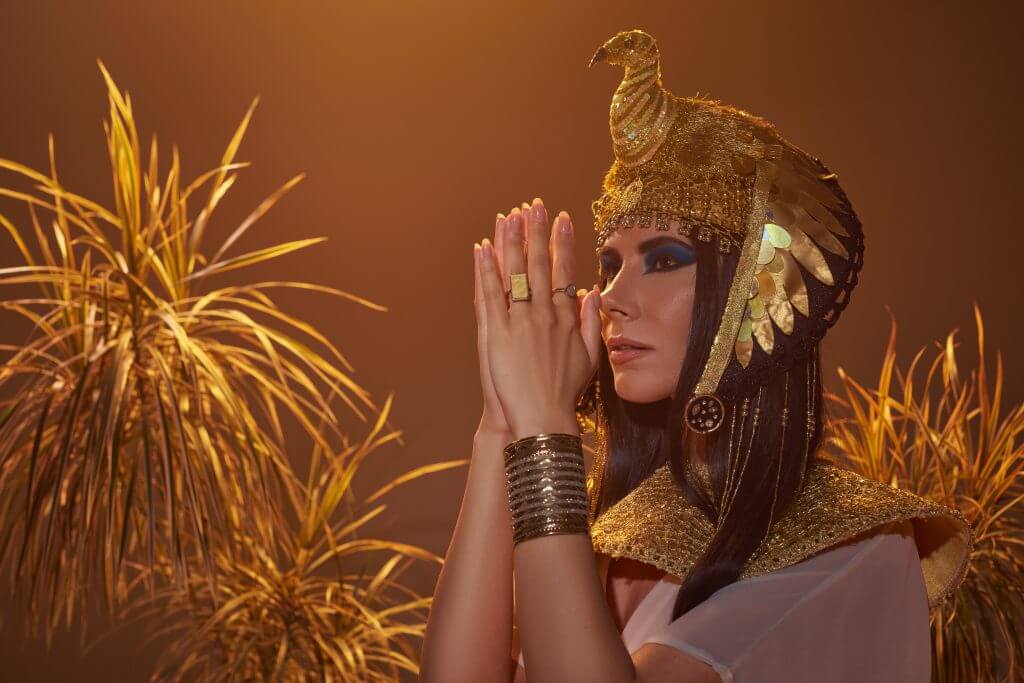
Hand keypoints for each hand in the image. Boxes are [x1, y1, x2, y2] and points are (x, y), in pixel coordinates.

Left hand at [474, 197, 601, 439]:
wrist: (540, 417)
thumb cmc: (564, 392)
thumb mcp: (589, 358)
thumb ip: (591, 322)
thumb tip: (592, 292)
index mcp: (566, 318)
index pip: (564, 271)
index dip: (562, 242)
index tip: (561, 218)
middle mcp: (543, 314)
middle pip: (539, 264)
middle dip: (536, 231)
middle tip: (534, 204)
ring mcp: (519, 321)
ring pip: (514, 273)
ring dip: (510, 241)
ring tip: (508, 214)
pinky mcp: (496, 333)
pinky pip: (489, 294)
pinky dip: (485, 269)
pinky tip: (483, 247)